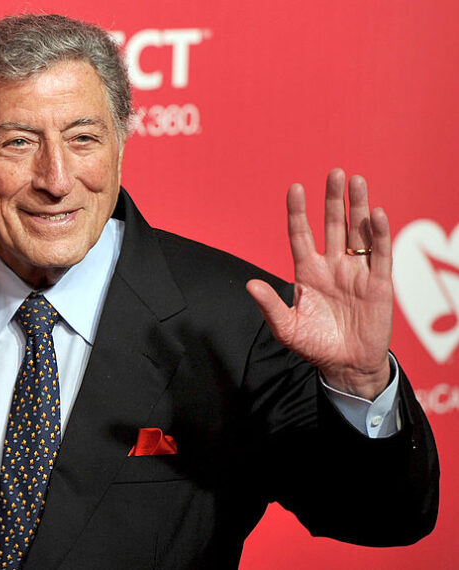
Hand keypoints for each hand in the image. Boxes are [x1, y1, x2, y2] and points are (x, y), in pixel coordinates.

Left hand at [246, 169, 392, 399]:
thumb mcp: (286, 328)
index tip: (295, 188)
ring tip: (356, 181)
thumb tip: (249, 284)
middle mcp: (332, 266)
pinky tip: (374, 214)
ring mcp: (355, 273)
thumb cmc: (314, 346)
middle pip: (332, 225)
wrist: (345, 365)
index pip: (301, 235)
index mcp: (307, 273)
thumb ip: (270, 306)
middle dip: (333, 199)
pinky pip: (379, 255)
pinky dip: (378, 234)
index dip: (298, 213)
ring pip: (358, 233)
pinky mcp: (378, 284)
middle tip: (335, 172)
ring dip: (357, 207)